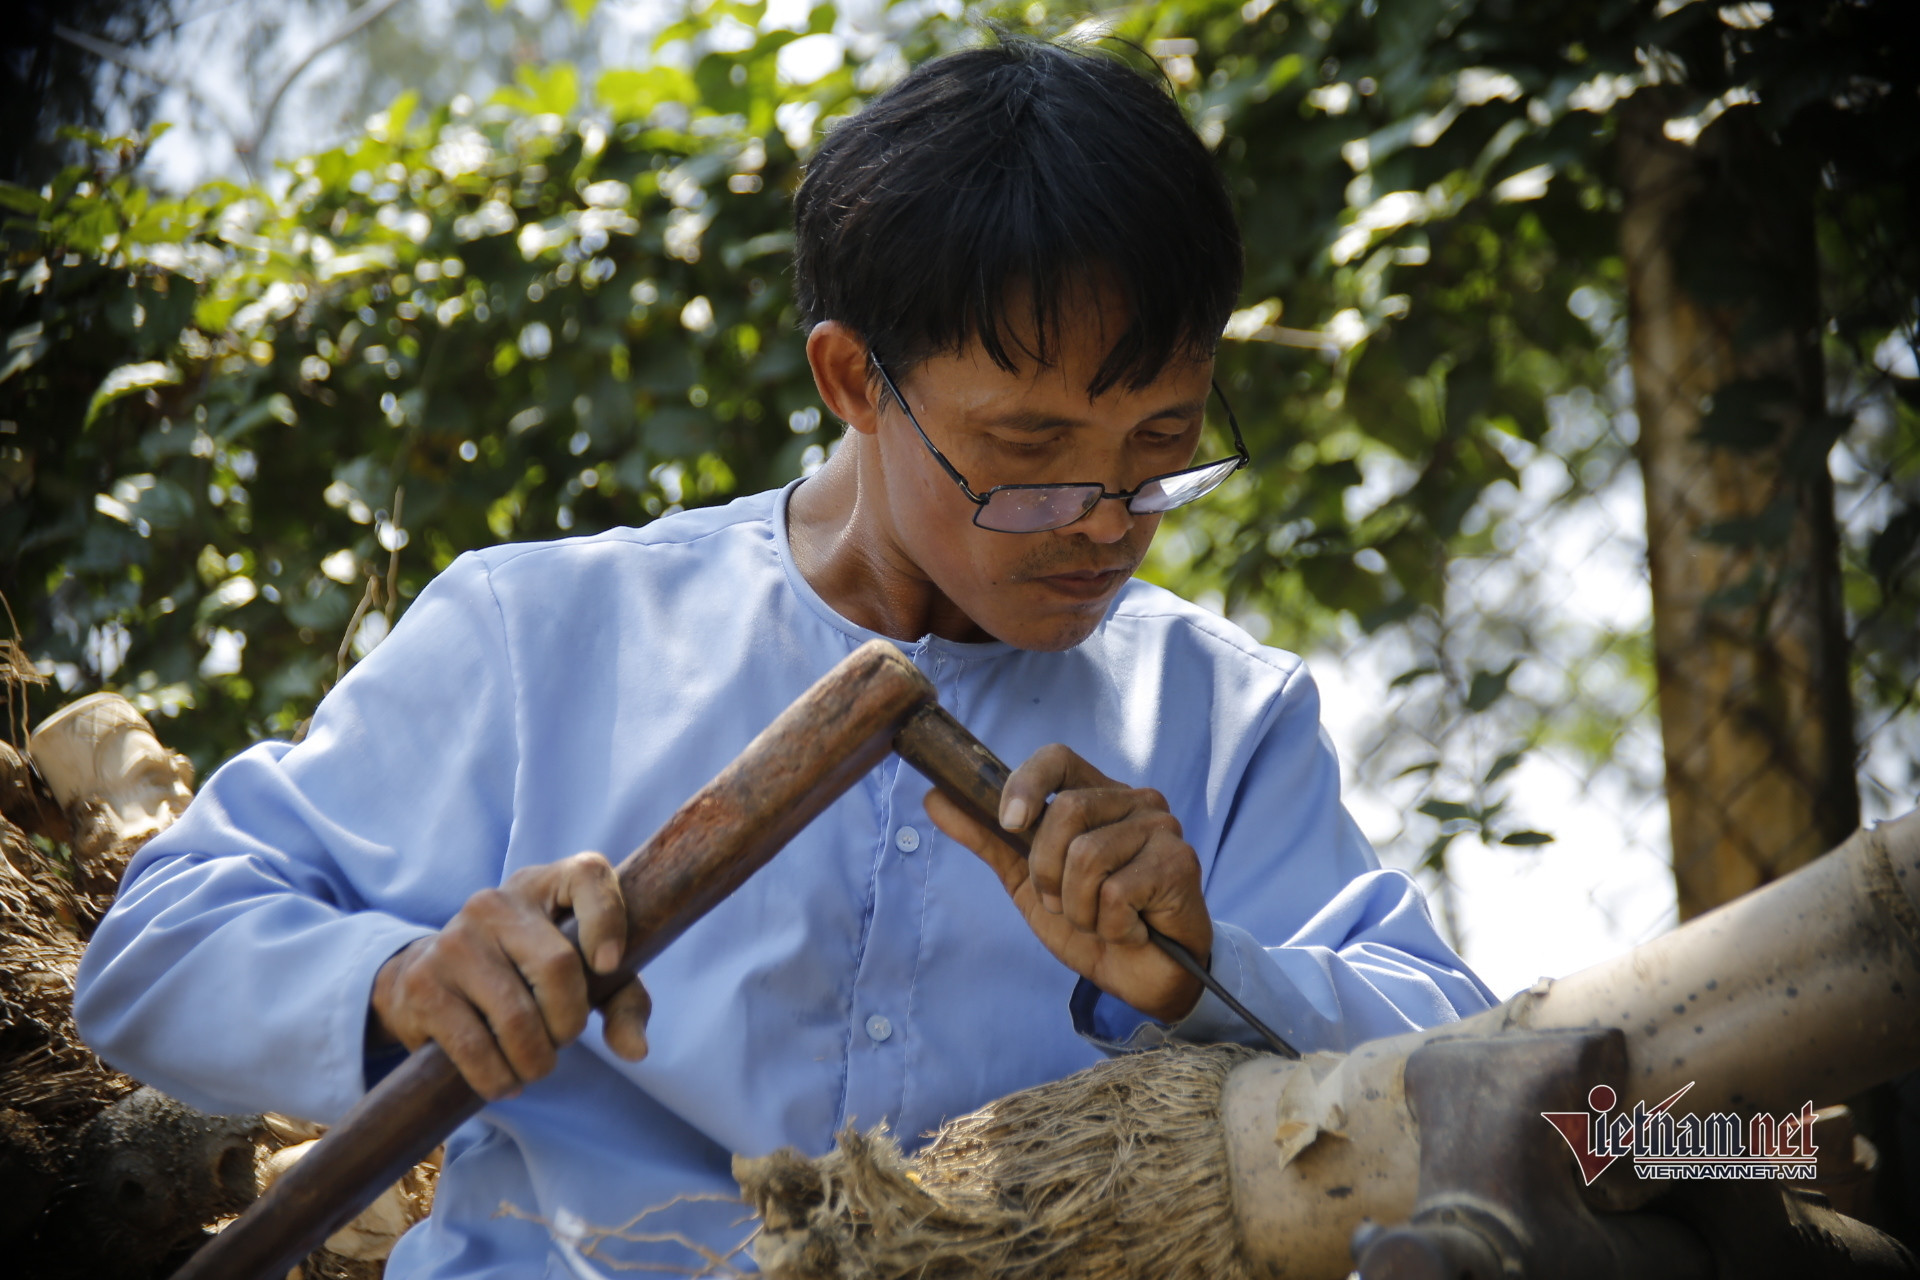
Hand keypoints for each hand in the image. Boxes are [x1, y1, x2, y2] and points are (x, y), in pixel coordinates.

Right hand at [368, 851, 651, 1100]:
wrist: (426, 978)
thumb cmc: (525, 975)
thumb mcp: (583, 978)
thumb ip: (622, 1002)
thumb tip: (636, 1050)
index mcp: (545, 884)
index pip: (588, 875)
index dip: (607, 919)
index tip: (610, 965)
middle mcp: (496, 902)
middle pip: (558, 966)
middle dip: (569, 1023)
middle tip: (561, 1040)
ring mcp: (455, 939)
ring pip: (517, 1016)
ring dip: (536, 1059)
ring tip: (534, 1065)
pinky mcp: (424, 984)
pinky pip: (475, 1046)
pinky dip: (498, 1077)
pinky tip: (504, 1081)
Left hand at [924, 744, 1211, 1022]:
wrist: (1143, 977)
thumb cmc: (1091, 921)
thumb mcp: (1028, 880)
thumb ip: (988, 838)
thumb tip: (934, 798)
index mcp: (1098, 795)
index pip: (1057, 757)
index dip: (1026, 784)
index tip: (1009, 823)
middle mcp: (1136, 801)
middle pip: (1065, 812)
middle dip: (1047, 873)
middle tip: (1063, 902)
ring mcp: (1161, 829)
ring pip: (1086, 858)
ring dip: (1077, 908)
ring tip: (1100, 919)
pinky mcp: (1179, 863)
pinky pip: (1114, 893)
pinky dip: (1108, 926)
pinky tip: (1130, 930)